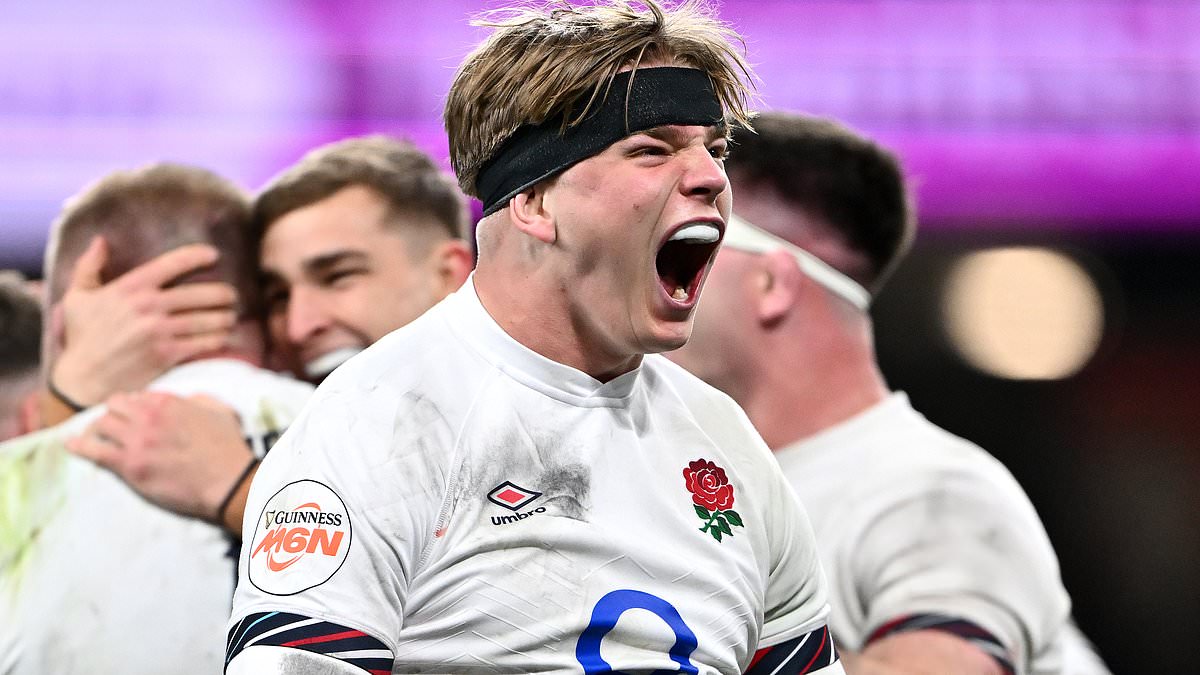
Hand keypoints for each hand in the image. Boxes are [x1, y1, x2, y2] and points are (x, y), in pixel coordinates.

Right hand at [49, 237, 236, 411]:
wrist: (82, 378)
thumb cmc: (82, 336)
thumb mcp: (77, 297)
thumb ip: (89, 266)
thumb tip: (100, 240)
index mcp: (130, 287)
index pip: (172, 263)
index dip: (197, 255)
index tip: (213, 254)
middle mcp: (147, 306)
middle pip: (199, 293)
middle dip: (223, 293)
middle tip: (232, 295)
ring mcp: (158, 331)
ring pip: (207, 319)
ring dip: (225, 317)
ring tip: (231, 316)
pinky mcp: (166, 354)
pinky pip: (203, 342)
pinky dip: (219, 338)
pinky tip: (224, 336)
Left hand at [67, 391, 253, 525]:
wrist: (228, 481)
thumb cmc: (228, 449)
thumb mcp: (219, 412)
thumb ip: (198, 401)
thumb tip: (187, 401)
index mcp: (168, 402)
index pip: (136, 396)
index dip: (132, 407)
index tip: (131, 417)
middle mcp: (148, 417)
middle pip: (113, 407)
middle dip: (112, 415)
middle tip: (112, 427)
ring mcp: (137, 441)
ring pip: (100, 425)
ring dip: (98, 431)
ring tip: (94, 438)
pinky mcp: (129, 465)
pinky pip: (93, 451)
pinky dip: (79, 447)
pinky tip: (71, 446)